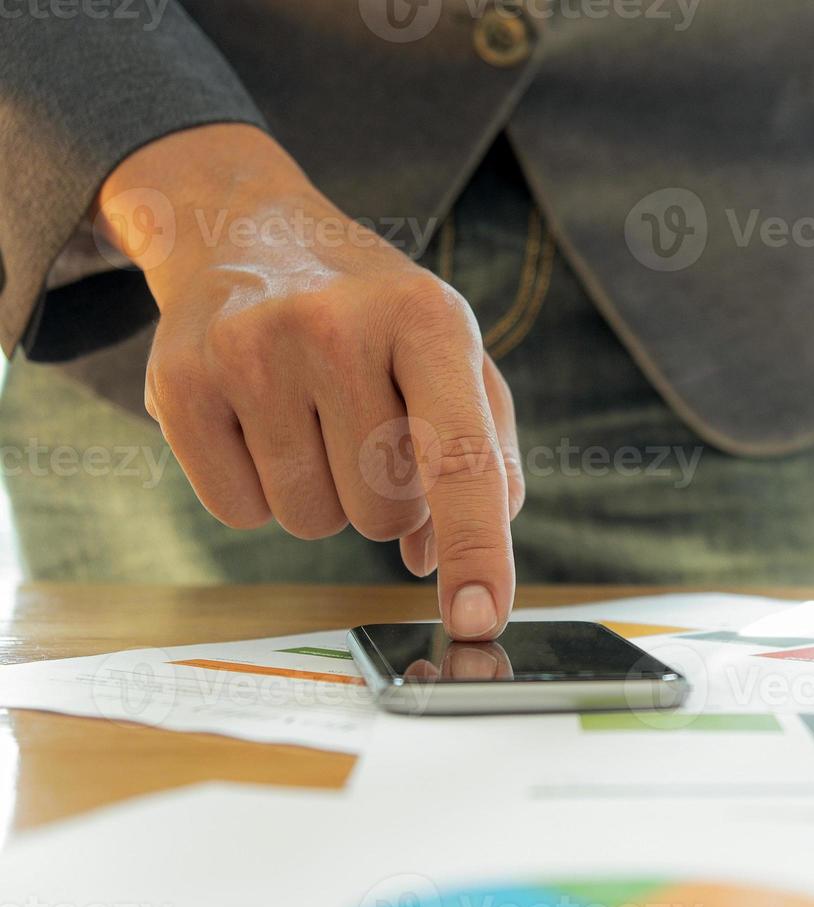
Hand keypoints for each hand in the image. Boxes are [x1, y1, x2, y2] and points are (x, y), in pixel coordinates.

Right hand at [95, 124, 522, 638]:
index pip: (461, 458)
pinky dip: (258, 490)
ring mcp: (250, 352)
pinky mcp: (178, 383)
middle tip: (365, 424)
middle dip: (386, 497)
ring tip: (312, 413)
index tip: (480, 618)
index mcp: (429, 318)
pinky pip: (241, 513)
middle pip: (382, 514)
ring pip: (312, 522)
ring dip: (322, 495)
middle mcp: (336, 328)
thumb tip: (433, 557)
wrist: (244, 229)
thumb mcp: (452, 355)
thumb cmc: (373, 314)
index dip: (477, 549)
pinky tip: (260, 420)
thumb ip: (483, 457)